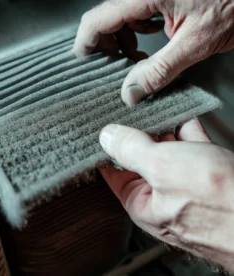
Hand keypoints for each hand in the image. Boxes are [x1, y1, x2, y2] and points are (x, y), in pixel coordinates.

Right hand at [73, 0, 233, 104]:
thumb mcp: (195, 42)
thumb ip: (160, 69)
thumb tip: (131, 93)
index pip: (97, 20)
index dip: (85, 45)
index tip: (82, 66)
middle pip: (104, 20)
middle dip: (105, 48)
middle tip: (113, 71)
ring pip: (119, 21)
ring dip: (122, 44)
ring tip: (135, 63)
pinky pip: (135, 18)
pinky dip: (136, 36)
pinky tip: (148, 50)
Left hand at [99, 119, 233, 271]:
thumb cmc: (222, 205)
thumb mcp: (163, 168)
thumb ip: (131, 150)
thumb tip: (107, 136)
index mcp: (143, 203)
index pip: (114, 171)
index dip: (108, 147)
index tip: (106, 125)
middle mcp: (162, 196)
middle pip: (140, 158)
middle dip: (138, 133)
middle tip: (132, 109)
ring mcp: (186, 185)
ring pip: (167, 151)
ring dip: (163, 129)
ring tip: (155, 107)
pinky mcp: (208, 176)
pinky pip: (191, 148)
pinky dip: (187, 131)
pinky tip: (183, 115)